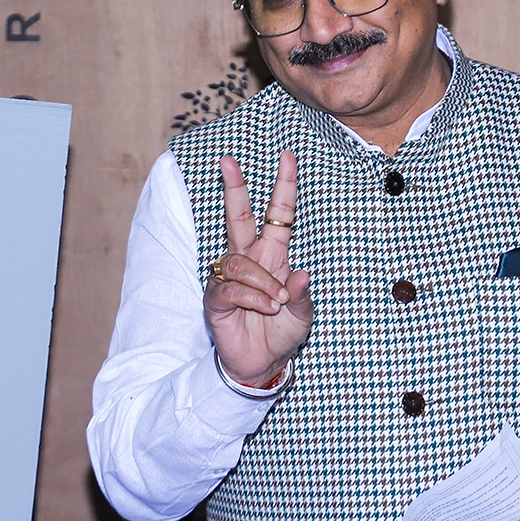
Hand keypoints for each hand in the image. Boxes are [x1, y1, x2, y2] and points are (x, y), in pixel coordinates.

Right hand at [204, 151, 312, 387]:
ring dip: (262, 281)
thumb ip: (303, 295)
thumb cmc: (281, 333)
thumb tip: (302, 275)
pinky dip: (253, 297)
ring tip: (278, 302)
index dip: (283, 185)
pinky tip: (266, 308)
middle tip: (228, 161)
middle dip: (234, 188)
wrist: (262, 364)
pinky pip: (231, 288)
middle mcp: (250, 259)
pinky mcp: (216, 299)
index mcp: (273, 255)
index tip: (288, 156)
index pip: (277, 213)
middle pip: (239, 216)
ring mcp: (229, 278)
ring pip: (239, 262)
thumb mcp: (303, 315)